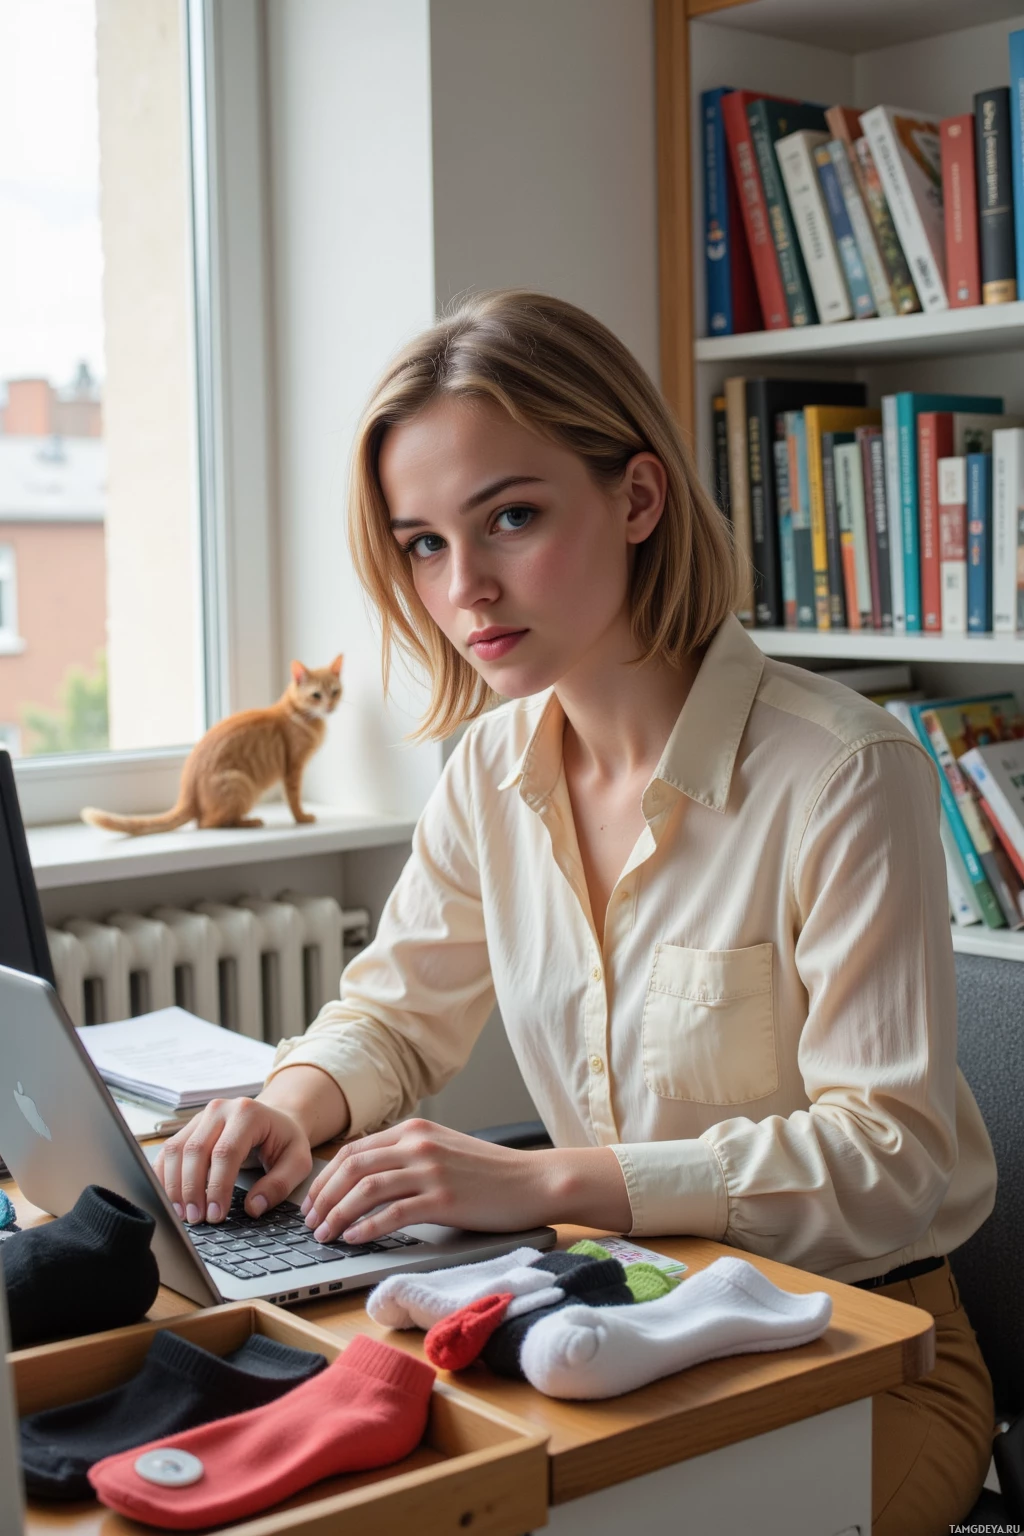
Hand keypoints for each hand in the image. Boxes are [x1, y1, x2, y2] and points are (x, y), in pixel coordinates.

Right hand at [154, 1097, 312, 1224]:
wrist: (275, 1119)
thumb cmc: (284, 1140)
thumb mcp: (297, 1161)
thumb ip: (279, 1185)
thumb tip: (253, 1208)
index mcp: (248, 1113)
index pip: (226, 1152)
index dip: (217, 1186)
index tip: (216, 1215)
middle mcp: (220, 1110)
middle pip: (195, 1151)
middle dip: (192, 1190)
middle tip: (196, 1219)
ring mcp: (200, 1117)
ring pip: (176, 1150)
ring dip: (174, 1186)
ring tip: (183, 1214)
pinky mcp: (188, 1128)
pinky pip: (167, 1151)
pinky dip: (164, 1176)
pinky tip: (169, 1198)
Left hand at [301, 1118, 555, 1243]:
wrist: (534, 1181)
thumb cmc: (492, 1173)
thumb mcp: (444, 1150)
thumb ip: (409, 1155)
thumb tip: (366, 1177)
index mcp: (415, 1130)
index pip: (353, 1150)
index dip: (325, 1177)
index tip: (313, 1200)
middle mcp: (418, 1144)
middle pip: (352, 1167)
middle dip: (323, 1197)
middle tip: (310, 1222)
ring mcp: (431, 1170)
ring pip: (366, 1189)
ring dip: (338, 1214)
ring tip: (325, 1235)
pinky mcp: (444, 1199)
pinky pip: (393, 1213)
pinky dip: (367, 1227)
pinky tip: (354, 1239)